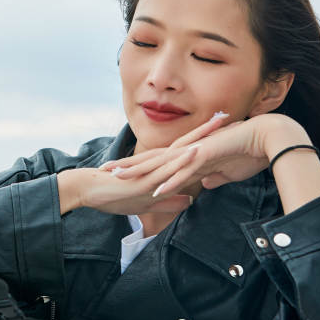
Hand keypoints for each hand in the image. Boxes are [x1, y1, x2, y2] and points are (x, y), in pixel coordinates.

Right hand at [57, 113, 231, 214]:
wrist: (89, 191)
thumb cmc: (115, 197)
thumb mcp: (149, 202)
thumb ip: (169, 201)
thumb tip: (189, 201)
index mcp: (160, 168)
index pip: (187, 152)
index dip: (206, 142)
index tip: (225, 133)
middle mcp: (159, 163)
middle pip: (188, 143)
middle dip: (209, 130)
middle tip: (230, 116)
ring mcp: (153, 168)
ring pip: (182, 150)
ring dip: (202, 137)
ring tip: (221, 125)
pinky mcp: (145, 178)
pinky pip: (168, 167)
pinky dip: (183, 159)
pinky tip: (197, 151)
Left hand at [101, 113, 303, 198]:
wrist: (267, 139)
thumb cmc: (249, 154)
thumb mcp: (225, 172)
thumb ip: (212, 178)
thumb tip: (203, 187)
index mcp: (189, 155)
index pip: (158, 164)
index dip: (137, 169)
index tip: (118, 175)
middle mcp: (187, 151)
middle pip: (152, 161)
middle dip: (128, 167)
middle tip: (104, 172)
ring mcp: (195, 153)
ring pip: (161, 165)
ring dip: (140, 172)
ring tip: (118, 178)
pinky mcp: (206, 156)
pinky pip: (185, 171)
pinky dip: (170, 181)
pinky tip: (156, 190)